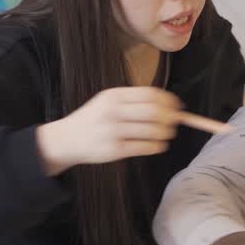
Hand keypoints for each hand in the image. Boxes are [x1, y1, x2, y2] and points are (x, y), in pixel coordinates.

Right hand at [36, 87, 182, 175]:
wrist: (67, 139)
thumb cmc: (94, 119)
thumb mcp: (108, 101)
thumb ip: (134, 100)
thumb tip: (168, 103)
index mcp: (113, 96)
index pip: (149, 94)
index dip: (168, 100)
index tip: (177, 106)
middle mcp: (113, 111)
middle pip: (153, 112)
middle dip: (170, 117)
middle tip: (176, 122)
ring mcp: (113, 131)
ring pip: (152, 131)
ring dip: (165, 133)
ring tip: (167, 134)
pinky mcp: (114, 150)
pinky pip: (144, 147)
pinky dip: (157, 146)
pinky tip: (159, 145)